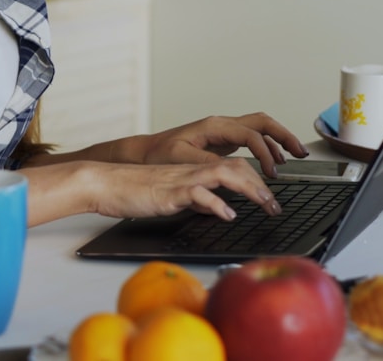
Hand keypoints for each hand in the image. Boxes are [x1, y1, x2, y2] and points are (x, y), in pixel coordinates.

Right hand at [81, 158, 283, 220]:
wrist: (106, 183)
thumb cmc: (135, 191)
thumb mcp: (174, 196)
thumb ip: (197, 199)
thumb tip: (217, 209)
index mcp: (194, 171)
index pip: (233, 167)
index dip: (256, 180)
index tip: (270, 199)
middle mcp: (192, 171)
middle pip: (237, 167)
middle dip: (262, 185)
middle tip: (276, 206)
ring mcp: (181, 180)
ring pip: (224, 174)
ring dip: (250, 189)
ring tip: (266, 205)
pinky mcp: (169, 192)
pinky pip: (198, 194)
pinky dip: (217, 204)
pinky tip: (228, 215)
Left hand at [130, 112, 308, 176]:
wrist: (145, 152)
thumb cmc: (159, 154)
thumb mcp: (182, 160)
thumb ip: (208, 163)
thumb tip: (233, 171)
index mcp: (214, 126)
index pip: (250, 134)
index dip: (265, 153)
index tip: (271, 173)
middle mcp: (221, 125)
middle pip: (262, 122)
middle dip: (284, 135)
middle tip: (301, 151)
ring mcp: (223, 131)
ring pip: (259, 128)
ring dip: (278, 140)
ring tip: (295, 156)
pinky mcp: (222, 141)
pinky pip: (252, 139)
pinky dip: (266, 148)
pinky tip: (273, 162)